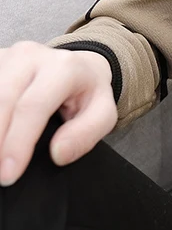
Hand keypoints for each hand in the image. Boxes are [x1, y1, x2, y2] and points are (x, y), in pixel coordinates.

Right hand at [0, 42, 116, 186]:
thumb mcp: (103, 114)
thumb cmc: (88, 93)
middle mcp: (32, 56)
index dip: (18, 142)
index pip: (33, 106)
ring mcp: (9, 56)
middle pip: (3, 100)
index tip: (9, 174)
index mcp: (64, 68)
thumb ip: (86, 134)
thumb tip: (58, 153)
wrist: (80, 66)